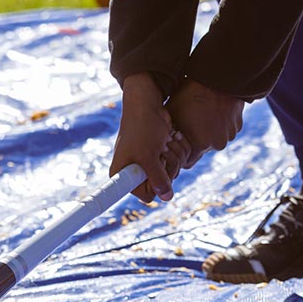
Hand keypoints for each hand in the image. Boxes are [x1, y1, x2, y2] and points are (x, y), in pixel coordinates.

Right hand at [110, 72, 192, 201]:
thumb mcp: (149, 156)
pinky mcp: (161, 154)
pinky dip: (178, 148)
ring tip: (164, 140)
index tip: (155, 166)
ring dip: (174, 155)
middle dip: (168, 166)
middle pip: (163, 185)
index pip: (146, 195)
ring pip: (173, 172)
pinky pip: (178, 161)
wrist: (148, 104)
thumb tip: (167, 197)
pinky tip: (170, 137)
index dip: (156, 184)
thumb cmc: (142, 128)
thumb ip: (158, 179)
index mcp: (124, 175)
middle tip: (160, 149)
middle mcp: (135, 172)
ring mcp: (150, 163)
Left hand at [167, 78, 242, 164]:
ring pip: (215, 138)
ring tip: (201, 114)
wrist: (217, 78)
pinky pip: (226, 130)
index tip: (177, 140)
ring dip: (208, 131)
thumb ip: (168, 133)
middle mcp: (217, 144)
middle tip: (188, 124)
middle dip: (195, 140)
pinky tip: (213, 110)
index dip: (181, 152)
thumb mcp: (172, 114)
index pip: (187, 160)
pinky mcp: (238, 125)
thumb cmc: (190, 94)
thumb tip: (160, 144)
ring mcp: (229, 134)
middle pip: (202, 149)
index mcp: (200, 144)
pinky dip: (220, 124)